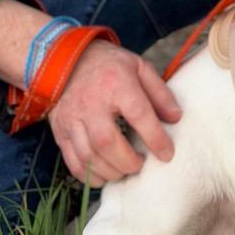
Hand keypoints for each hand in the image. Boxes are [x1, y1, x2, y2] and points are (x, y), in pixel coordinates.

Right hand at [47, 42, 181, 185]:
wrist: (67, 59)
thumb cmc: (110, 65)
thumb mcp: (140, 67)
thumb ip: (160, 93)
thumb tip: (176, 118)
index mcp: (116, 83)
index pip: (138, 114)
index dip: (155, 138)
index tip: (167, 154)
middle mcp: (91, 103)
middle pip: (107, 142)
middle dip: (128, 162)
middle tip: (141, 165)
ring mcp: (71, 118)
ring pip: (88, 155)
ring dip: (110, 171)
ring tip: (125, 170)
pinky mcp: (59, 130)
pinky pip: (72, 160)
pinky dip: (88, 175)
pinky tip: (104, 176)